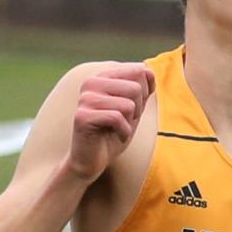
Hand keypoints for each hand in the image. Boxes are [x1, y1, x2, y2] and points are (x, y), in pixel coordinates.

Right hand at [69, 63, 154, 180]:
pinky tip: (114, 136)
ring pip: (128, 104)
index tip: (131, 109)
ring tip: (117, 129)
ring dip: (129, 122)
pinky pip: (117, 118)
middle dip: (137, 110)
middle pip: (135, 87)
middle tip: (123, 121)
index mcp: (103, 76)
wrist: (93, 160)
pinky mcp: (83, 116)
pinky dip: (123, 132)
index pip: (139, 71)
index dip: (144, 94)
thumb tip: (149, 71)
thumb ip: (141, 89)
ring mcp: (85, 98)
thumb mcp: (133, 109)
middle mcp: (91, 82)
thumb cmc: (113, 134)